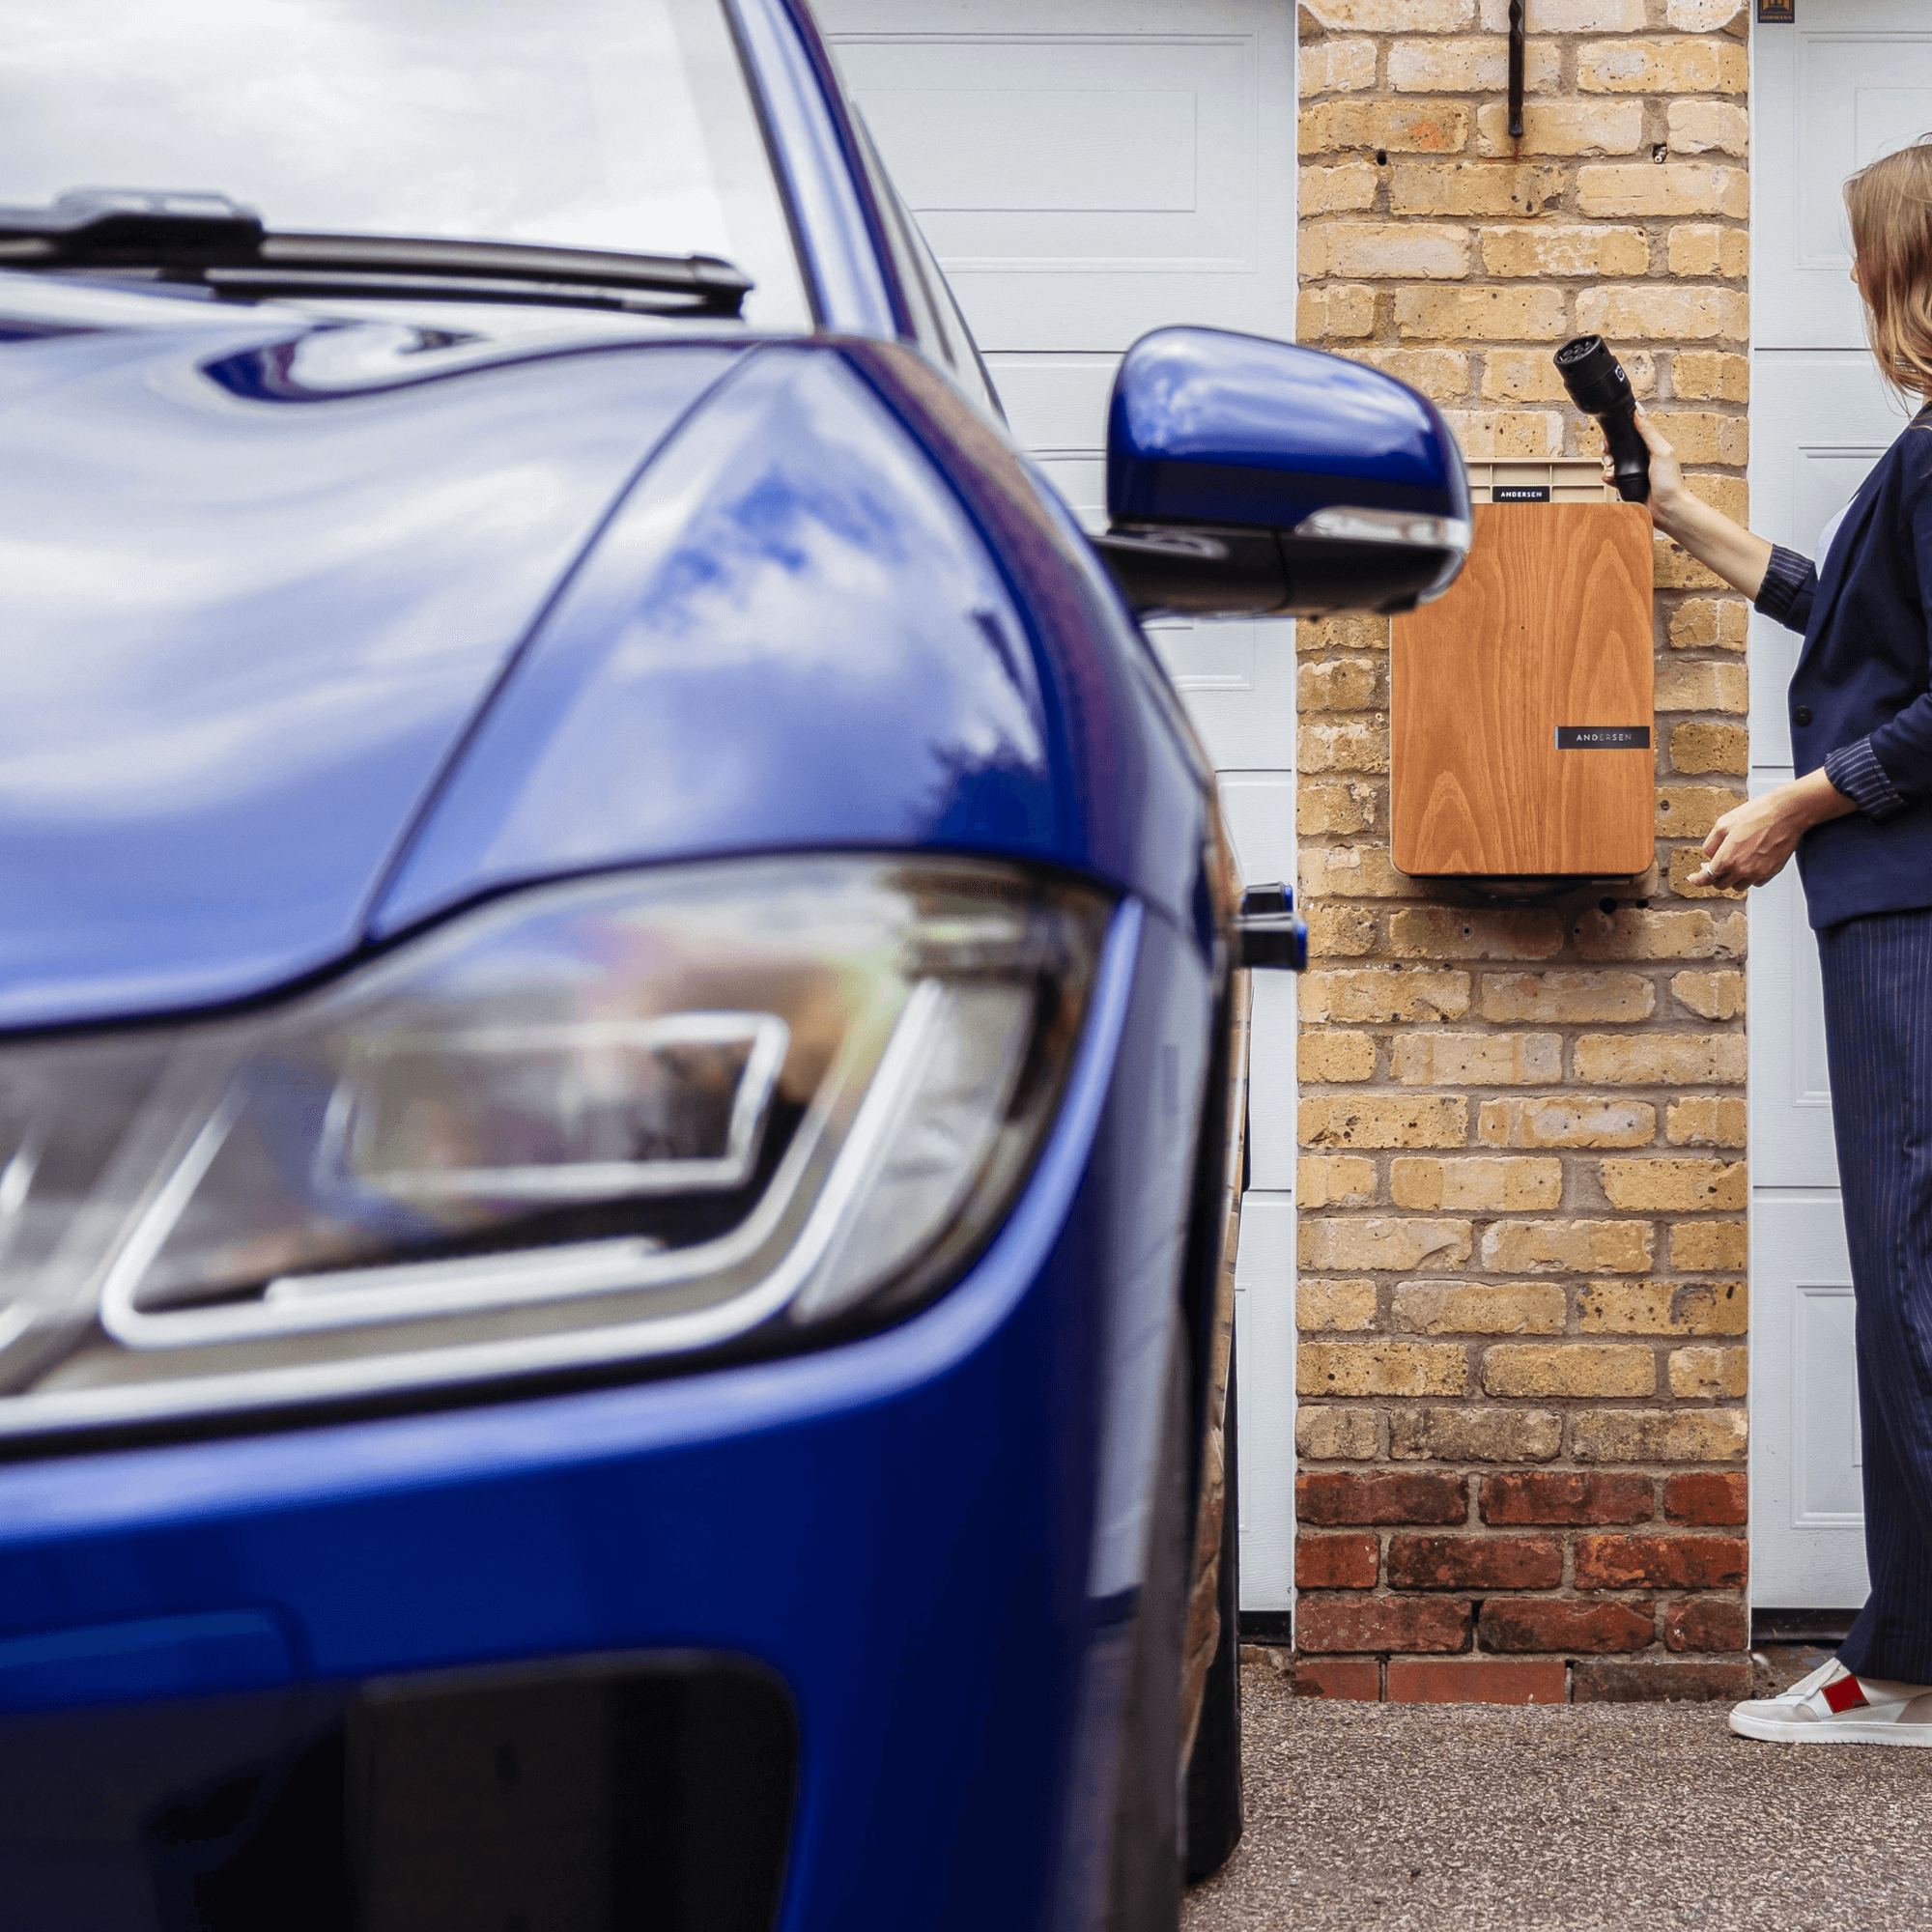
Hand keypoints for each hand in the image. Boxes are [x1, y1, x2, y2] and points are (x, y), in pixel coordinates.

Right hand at [1601, 405, 1692, 536]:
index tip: (1611, 434)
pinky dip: (1607, 477)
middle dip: (1608, 448)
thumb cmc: (1671, 482)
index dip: (1618, 430)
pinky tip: (1610, 478)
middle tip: (1608, 453)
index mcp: (1649, 445)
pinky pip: (1610, 477)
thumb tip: (1638, 411)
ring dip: (1606, 463)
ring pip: (1611, 461)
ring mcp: (1632, 470)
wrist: (1667, 509)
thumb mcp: (1661, 451)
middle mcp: (1640, 456)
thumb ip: (1648, 432)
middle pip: (1617, 445)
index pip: (1630, 431)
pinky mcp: (1626, 483)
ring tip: (1610, 468)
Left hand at [1689, 769, 1854, 889]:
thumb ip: (1710, 844)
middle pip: (1721, 885)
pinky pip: (1756, 882)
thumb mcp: (1722, 824)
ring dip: (1732, 878)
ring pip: (1738, 886)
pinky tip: (1750, 864)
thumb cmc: (1756, 814)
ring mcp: (1758, 872)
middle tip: (1714, 865)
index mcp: (1726, 859)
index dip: (1697, 880)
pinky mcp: (1772, 871)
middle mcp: (1742, 870)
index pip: (1706, 878)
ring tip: (1734, 863)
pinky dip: (1750, 877)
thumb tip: (1708, 856)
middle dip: (1715, 876)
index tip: (1693, 878)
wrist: (1786, 812)